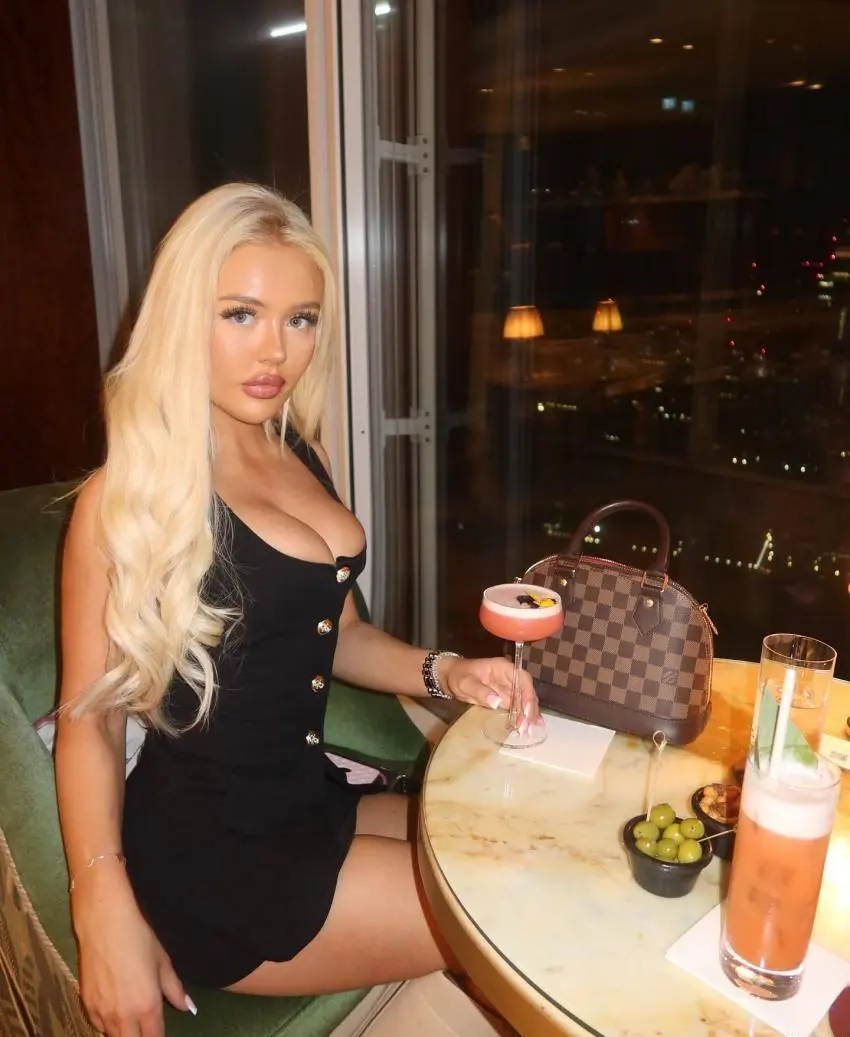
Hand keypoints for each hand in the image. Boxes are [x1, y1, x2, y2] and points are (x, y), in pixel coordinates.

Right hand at [74, 875, 193, 1036]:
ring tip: (133, 1023)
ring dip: (124, 1032)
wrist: (104, 921)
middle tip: (147, 1028)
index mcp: (147, 1006)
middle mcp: (123, 1016)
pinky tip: (114, 1013)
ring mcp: (102, 1012)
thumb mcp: (162, 960)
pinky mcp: (86, 1004)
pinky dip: (107, 1024)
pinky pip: (98, 1026)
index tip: (160, 1033)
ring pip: (113, 1036)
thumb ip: (175, 988)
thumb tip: (188, 1007)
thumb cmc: (139, 936)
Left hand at [440, 656, 543, 734]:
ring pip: (525, 701)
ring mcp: (508, 689)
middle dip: (529, 709)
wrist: (451, 678)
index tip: (526, 710)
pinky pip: (518, 708)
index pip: (522, 679)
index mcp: (503, 668)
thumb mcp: (465, 682)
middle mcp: (510, 678)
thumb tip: (497, 702)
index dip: (527, 694)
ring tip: (529, 730)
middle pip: (526, 692)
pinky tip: (529, 728)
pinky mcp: (505, 699)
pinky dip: (523, 717)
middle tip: (526, 726)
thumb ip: (480, 691)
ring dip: (528, 716)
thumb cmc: (458, 675)